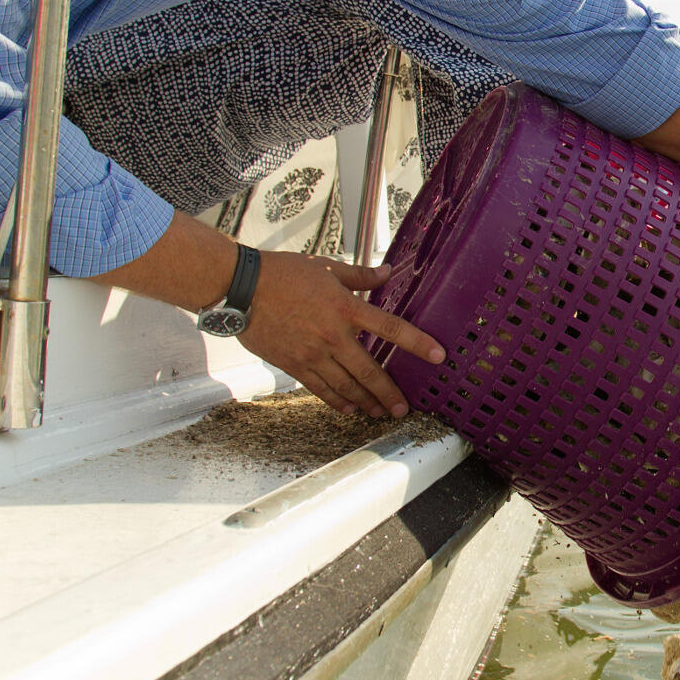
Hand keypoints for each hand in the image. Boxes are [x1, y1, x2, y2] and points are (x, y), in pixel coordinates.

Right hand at [239, 251, 444, 416]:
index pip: (390, 328)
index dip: (417, 343)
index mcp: (345, 308)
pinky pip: (320, 388)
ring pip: (347, 385)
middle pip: (370, 370)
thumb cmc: (281, 273)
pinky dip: (337, 401)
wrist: (241, 289)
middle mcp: (333, 335)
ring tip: (380, 412)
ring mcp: (313, 353)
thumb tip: (387, 271)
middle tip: (403, 407)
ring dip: (367, 401)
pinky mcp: (294, 364)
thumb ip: (360, 275)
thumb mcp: (325, 267)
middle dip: (389, 392)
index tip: (437, 356)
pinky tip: (349, 409)